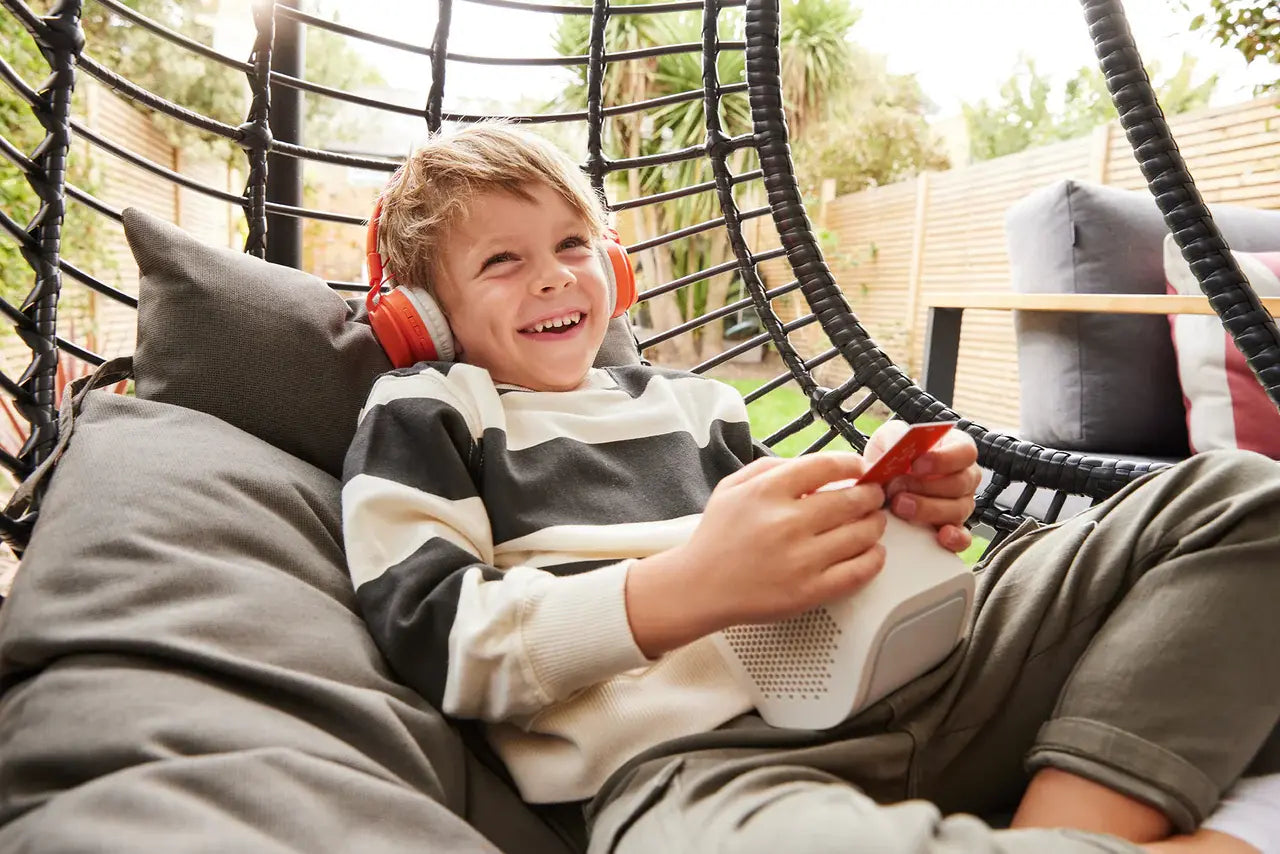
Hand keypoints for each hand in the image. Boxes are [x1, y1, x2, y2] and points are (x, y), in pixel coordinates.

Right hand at [626, 453, 885, 657]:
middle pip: (853, 499)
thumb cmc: (717, 537)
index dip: (853, 465)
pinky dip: (874, 558)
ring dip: (875, 524)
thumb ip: (772, 467)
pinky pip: (858, 572)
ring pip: (862, 534)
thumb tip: (816, 466)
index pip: (826, 466)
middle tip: (873, 496)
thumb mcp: (732, 487)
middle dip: (871, 495)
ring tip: (873, 522)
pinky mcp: (809, 591)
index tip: (860, 469)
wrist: (698, 587)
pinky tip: (872, 552)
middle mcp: (786, 522)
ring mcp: (800, 559)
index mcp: (767, 492)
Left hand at [865, 422, 979, 553]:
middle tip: (897, 489)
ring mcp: (961, 504)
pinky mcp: (953, 527)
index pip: (965, 452)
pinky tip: (938, 535)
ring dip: (927, 510)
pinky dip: (953, 538)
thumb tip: (897, 447)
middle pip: (960, 483)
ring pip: (958, 510)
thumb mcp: (891, 437)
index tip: (917, 464)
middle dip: (926, 487)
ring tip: (899, 506)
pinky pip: (962, 537)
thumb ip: (895, 438)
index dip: (944, 459)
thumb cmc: (894, 454)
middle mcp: (964, 477)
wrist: (881, 479)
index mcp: (956, 449)